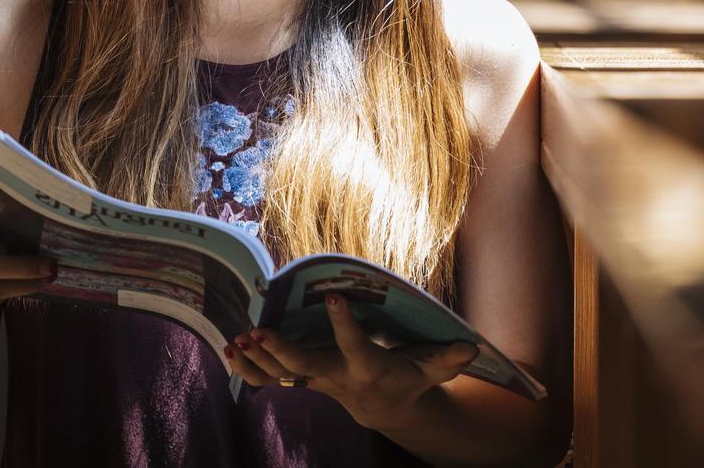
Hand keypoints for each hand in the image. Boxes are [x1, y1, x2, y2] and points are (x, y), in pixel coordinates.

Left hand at [226, 293, 477, 431]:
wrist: (385, 408)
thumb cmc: (410, 378)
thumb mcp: (433, 369)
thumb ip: (449, 357)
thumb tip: (473, 347)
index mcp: (368, 368)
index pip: (355, 345)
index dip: (344, 323)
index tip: (334, 295)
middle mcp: (337, 375)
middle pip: (304, 366)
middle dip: (280, 349)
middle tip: (258, 330)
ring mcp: (315, 380)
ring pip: (279, 374)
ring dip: (256, 358)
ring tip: (238, 337)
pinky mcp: (302, 380)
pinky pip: (269, 379)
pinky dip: (248, 368)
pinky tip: (231, 350)